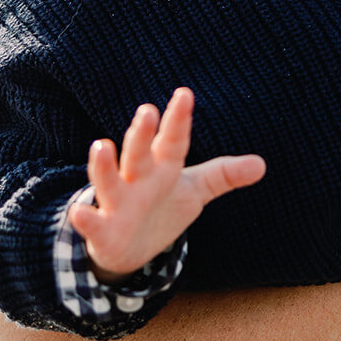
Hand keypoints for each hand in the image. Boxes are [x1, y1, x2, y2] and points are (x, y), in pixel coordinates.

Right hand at [68, 87, 264, 280]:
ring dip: (103, 165)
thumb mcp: (194, 191)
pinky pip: (91, 223)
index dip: (178, 120)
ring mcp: (117, 202)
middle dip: (141, 134)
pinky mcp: (102, 230)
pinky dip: (84, 218)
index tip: (184, 94)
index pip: (172, 140)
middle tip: (145, 111)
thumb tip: (261, 164)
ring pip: (108, 180)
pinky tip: (79, 212)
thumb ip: (223, 175)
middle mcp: (137, 179)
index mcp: (162, 167)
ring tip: (101, 145)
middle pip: (139, 153)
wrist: (128, 247)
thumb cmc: (161, 208)